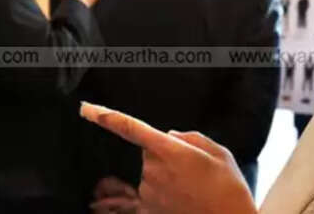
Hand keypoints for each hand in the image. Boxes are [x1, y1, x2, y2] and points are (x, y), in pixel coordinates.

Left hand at [80, 102, 256, 213]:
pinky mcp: (150, 209)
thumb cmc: (228, 188)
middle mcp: (154, 170)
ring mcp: (150, 192)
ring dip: (167, 177)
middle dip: (166, 156)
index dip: (105, 117)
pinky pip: (151, 192)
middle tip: (193, 169)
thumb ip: (189, 138)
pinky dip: (166, 193)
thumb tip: (170, 137)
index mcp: (169, 150)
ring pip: (151, 173)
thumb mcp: (218, 152)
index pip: (130, 128)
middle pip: (150, 152)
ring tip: (193, 188)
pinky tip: (185, 198)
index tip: (86, 109)